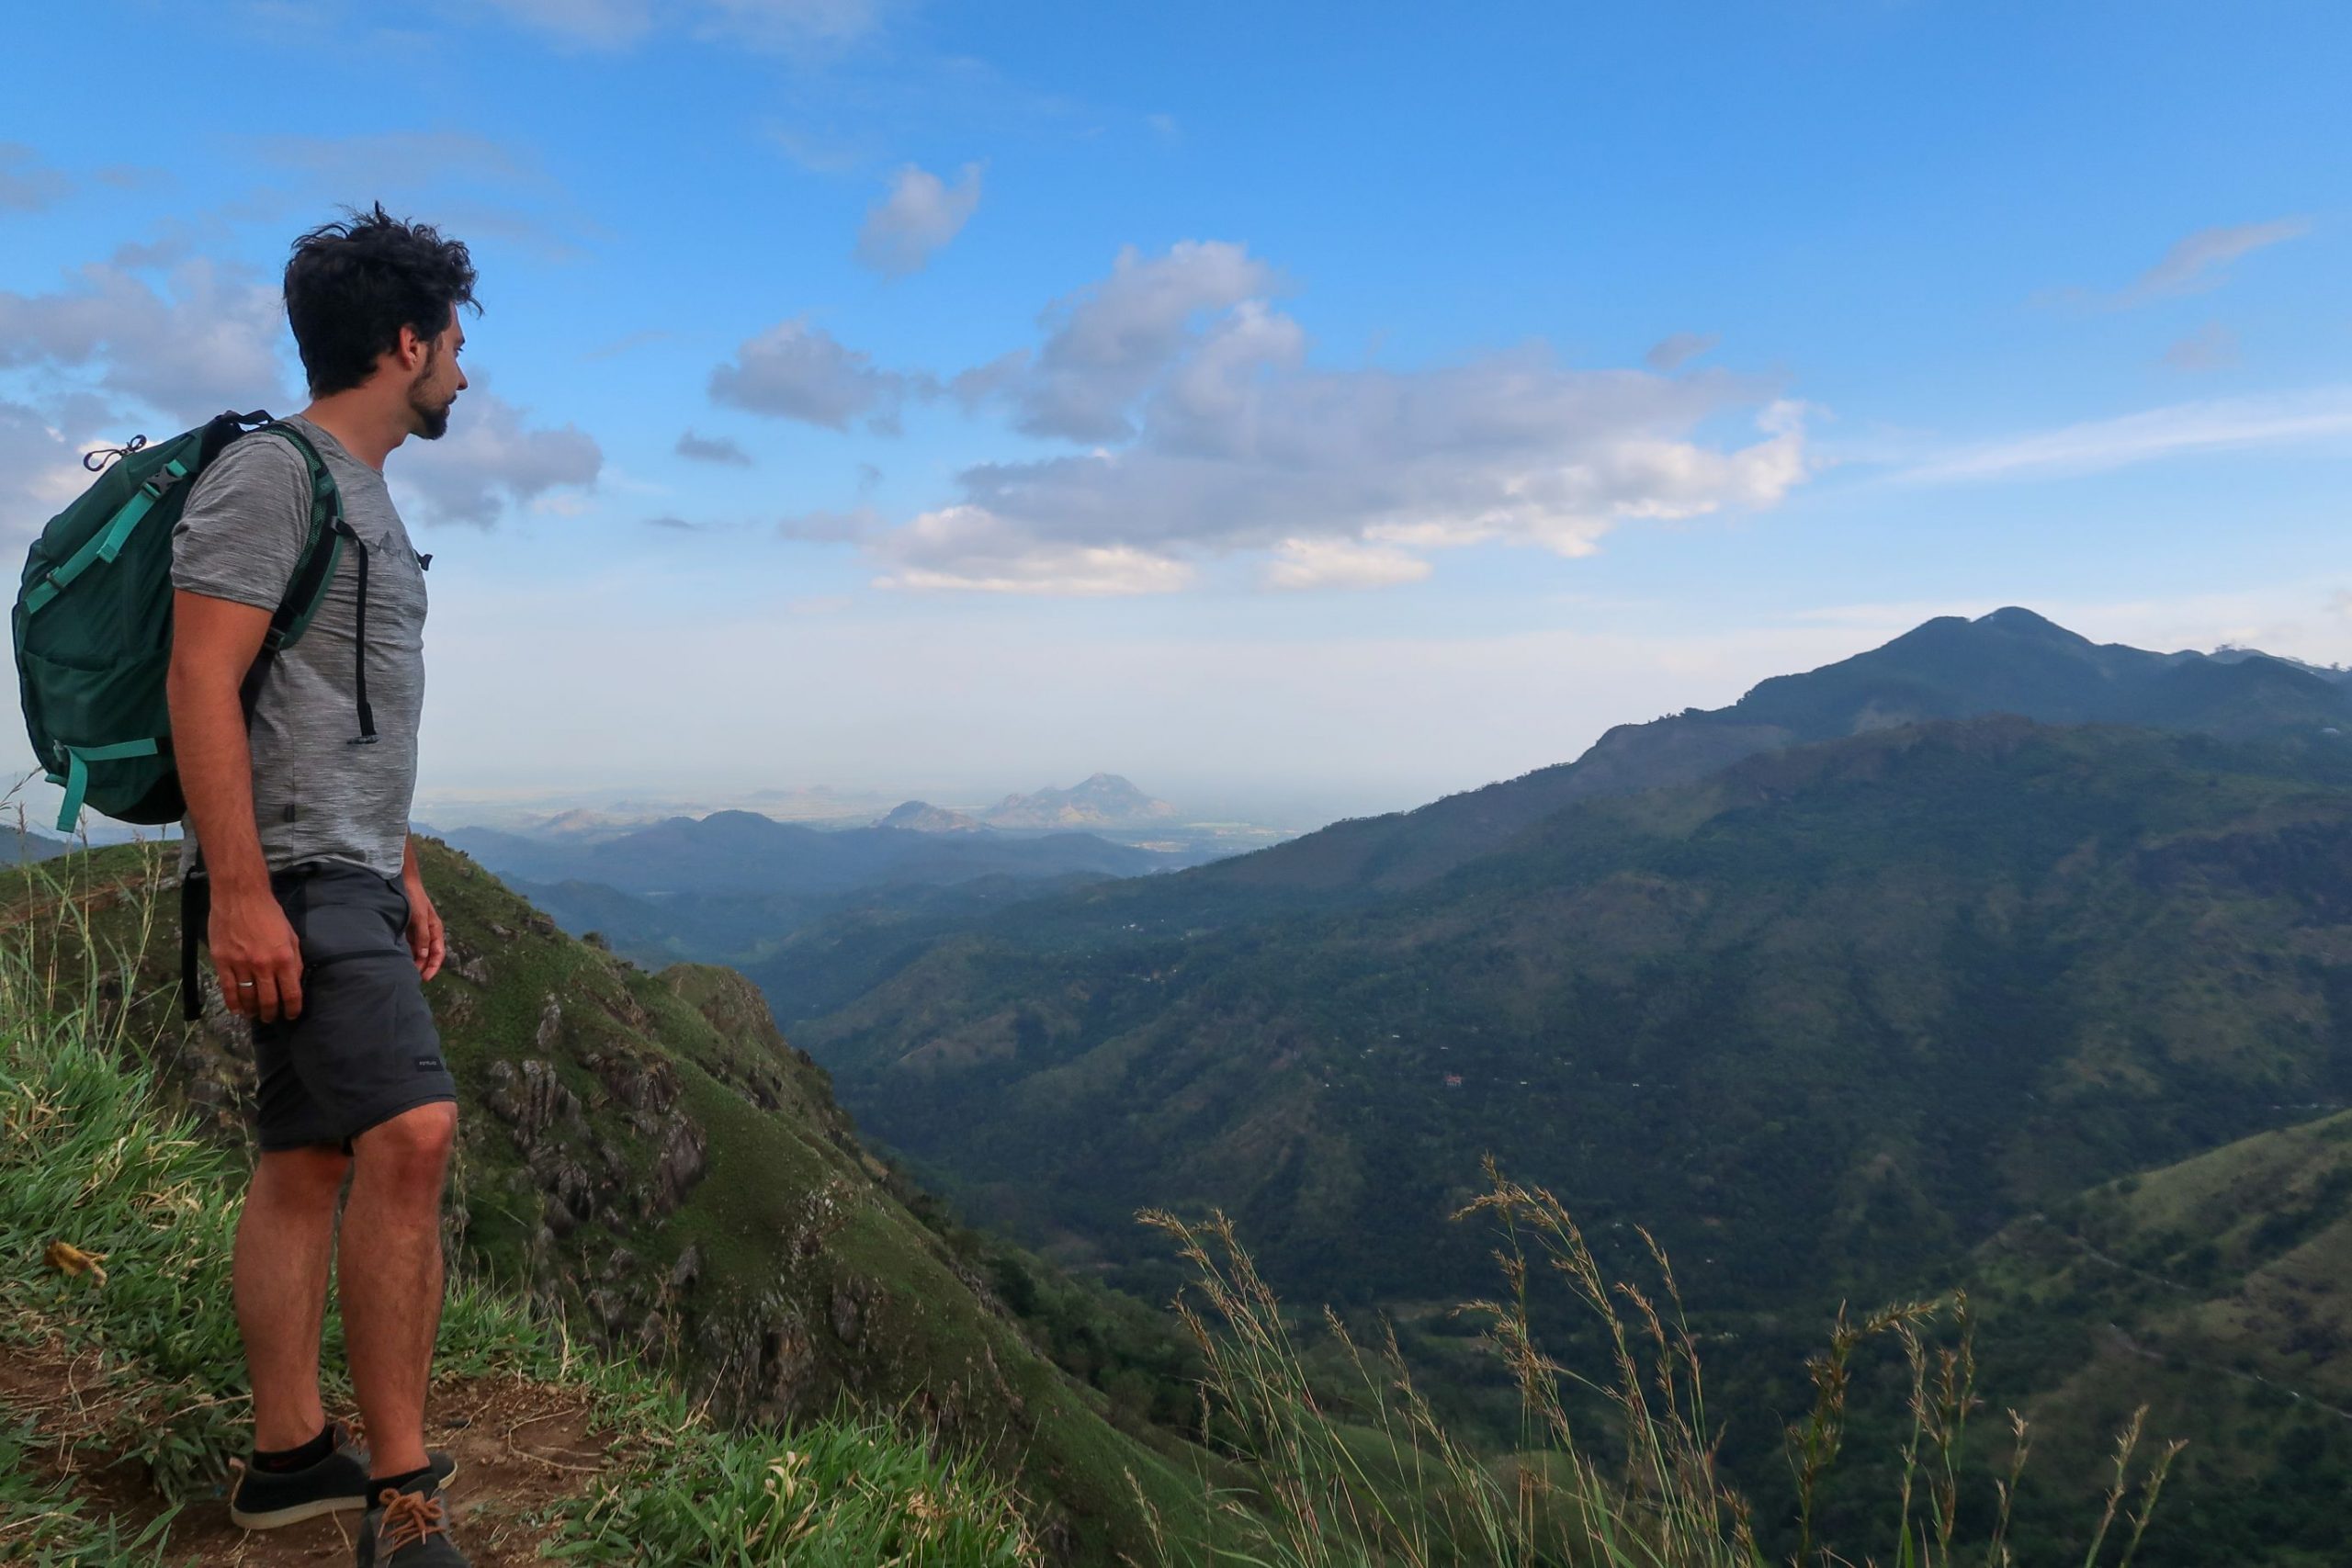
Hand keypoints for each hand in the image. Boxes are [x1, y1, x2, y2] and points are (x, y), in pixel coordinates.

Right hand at [211, 890, 303, 1022]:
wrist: (240, 896)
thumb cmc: (269, 913)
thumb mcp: (291, 935)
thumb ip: (295, 959)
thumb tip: (295, 981)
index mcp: (284, 958)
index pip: (291, 993)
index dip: (293, 1009)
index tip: (292, 1015)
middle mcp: (263, 965)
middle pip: (268, 1000)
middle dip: (271, 1013)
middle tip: (271, 1017)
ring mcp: (240, 964)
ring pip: (247, 997)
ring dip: (252, 1010)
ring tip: (255, 1015)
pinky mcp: (222, 961)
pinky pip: (228, 989)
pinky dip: (233, 1002)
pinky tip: (237, 1009)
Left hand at [405, 875, 444, 980]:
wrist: (404, 882)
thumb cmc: (414, 898)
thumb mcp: (420, 918)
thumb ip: (422, 937)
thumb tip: (424, 956)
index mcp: (435, 930)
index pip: (438, 954)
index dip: (433, 967)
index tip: (425, 978)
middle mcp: (428, 932)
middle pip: (428, 955)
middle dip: (423, 967)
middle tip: (412, 978)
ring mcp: (418, 931)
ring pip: (419, 951)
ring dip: (414, 961)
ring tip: (405, 971)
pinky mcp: (408, 929)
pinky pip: (409, 945)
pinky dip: (407, 953)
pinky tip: (399, 958)